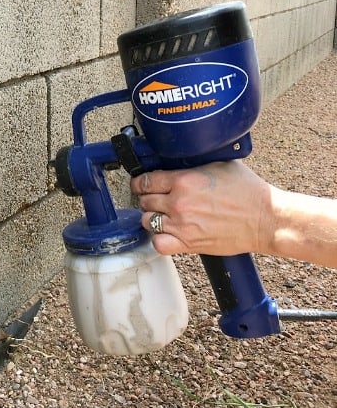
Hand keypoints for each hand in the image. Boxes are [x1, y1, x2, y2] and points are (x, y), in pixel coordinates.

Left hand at [129, 160, 271, 256]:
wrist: (266, 219)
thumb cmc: (248, 191)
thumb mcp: (219, 164)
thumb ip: (192, 165)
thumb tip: (175, 162)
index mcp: (184, 180)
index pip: (145, 180)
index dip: (140, 182)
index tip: (141, 184)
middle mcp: (178, 203)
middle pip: (144, 201)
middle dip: (148, 199)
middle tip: (157, 199)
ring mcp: (182, 225)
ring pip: (147, 222)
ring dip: (152, 218)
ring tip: (163, 215)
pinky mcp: (189, 243)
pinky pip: (159, 244)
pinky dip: (159, 239)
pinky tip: (167, 233)